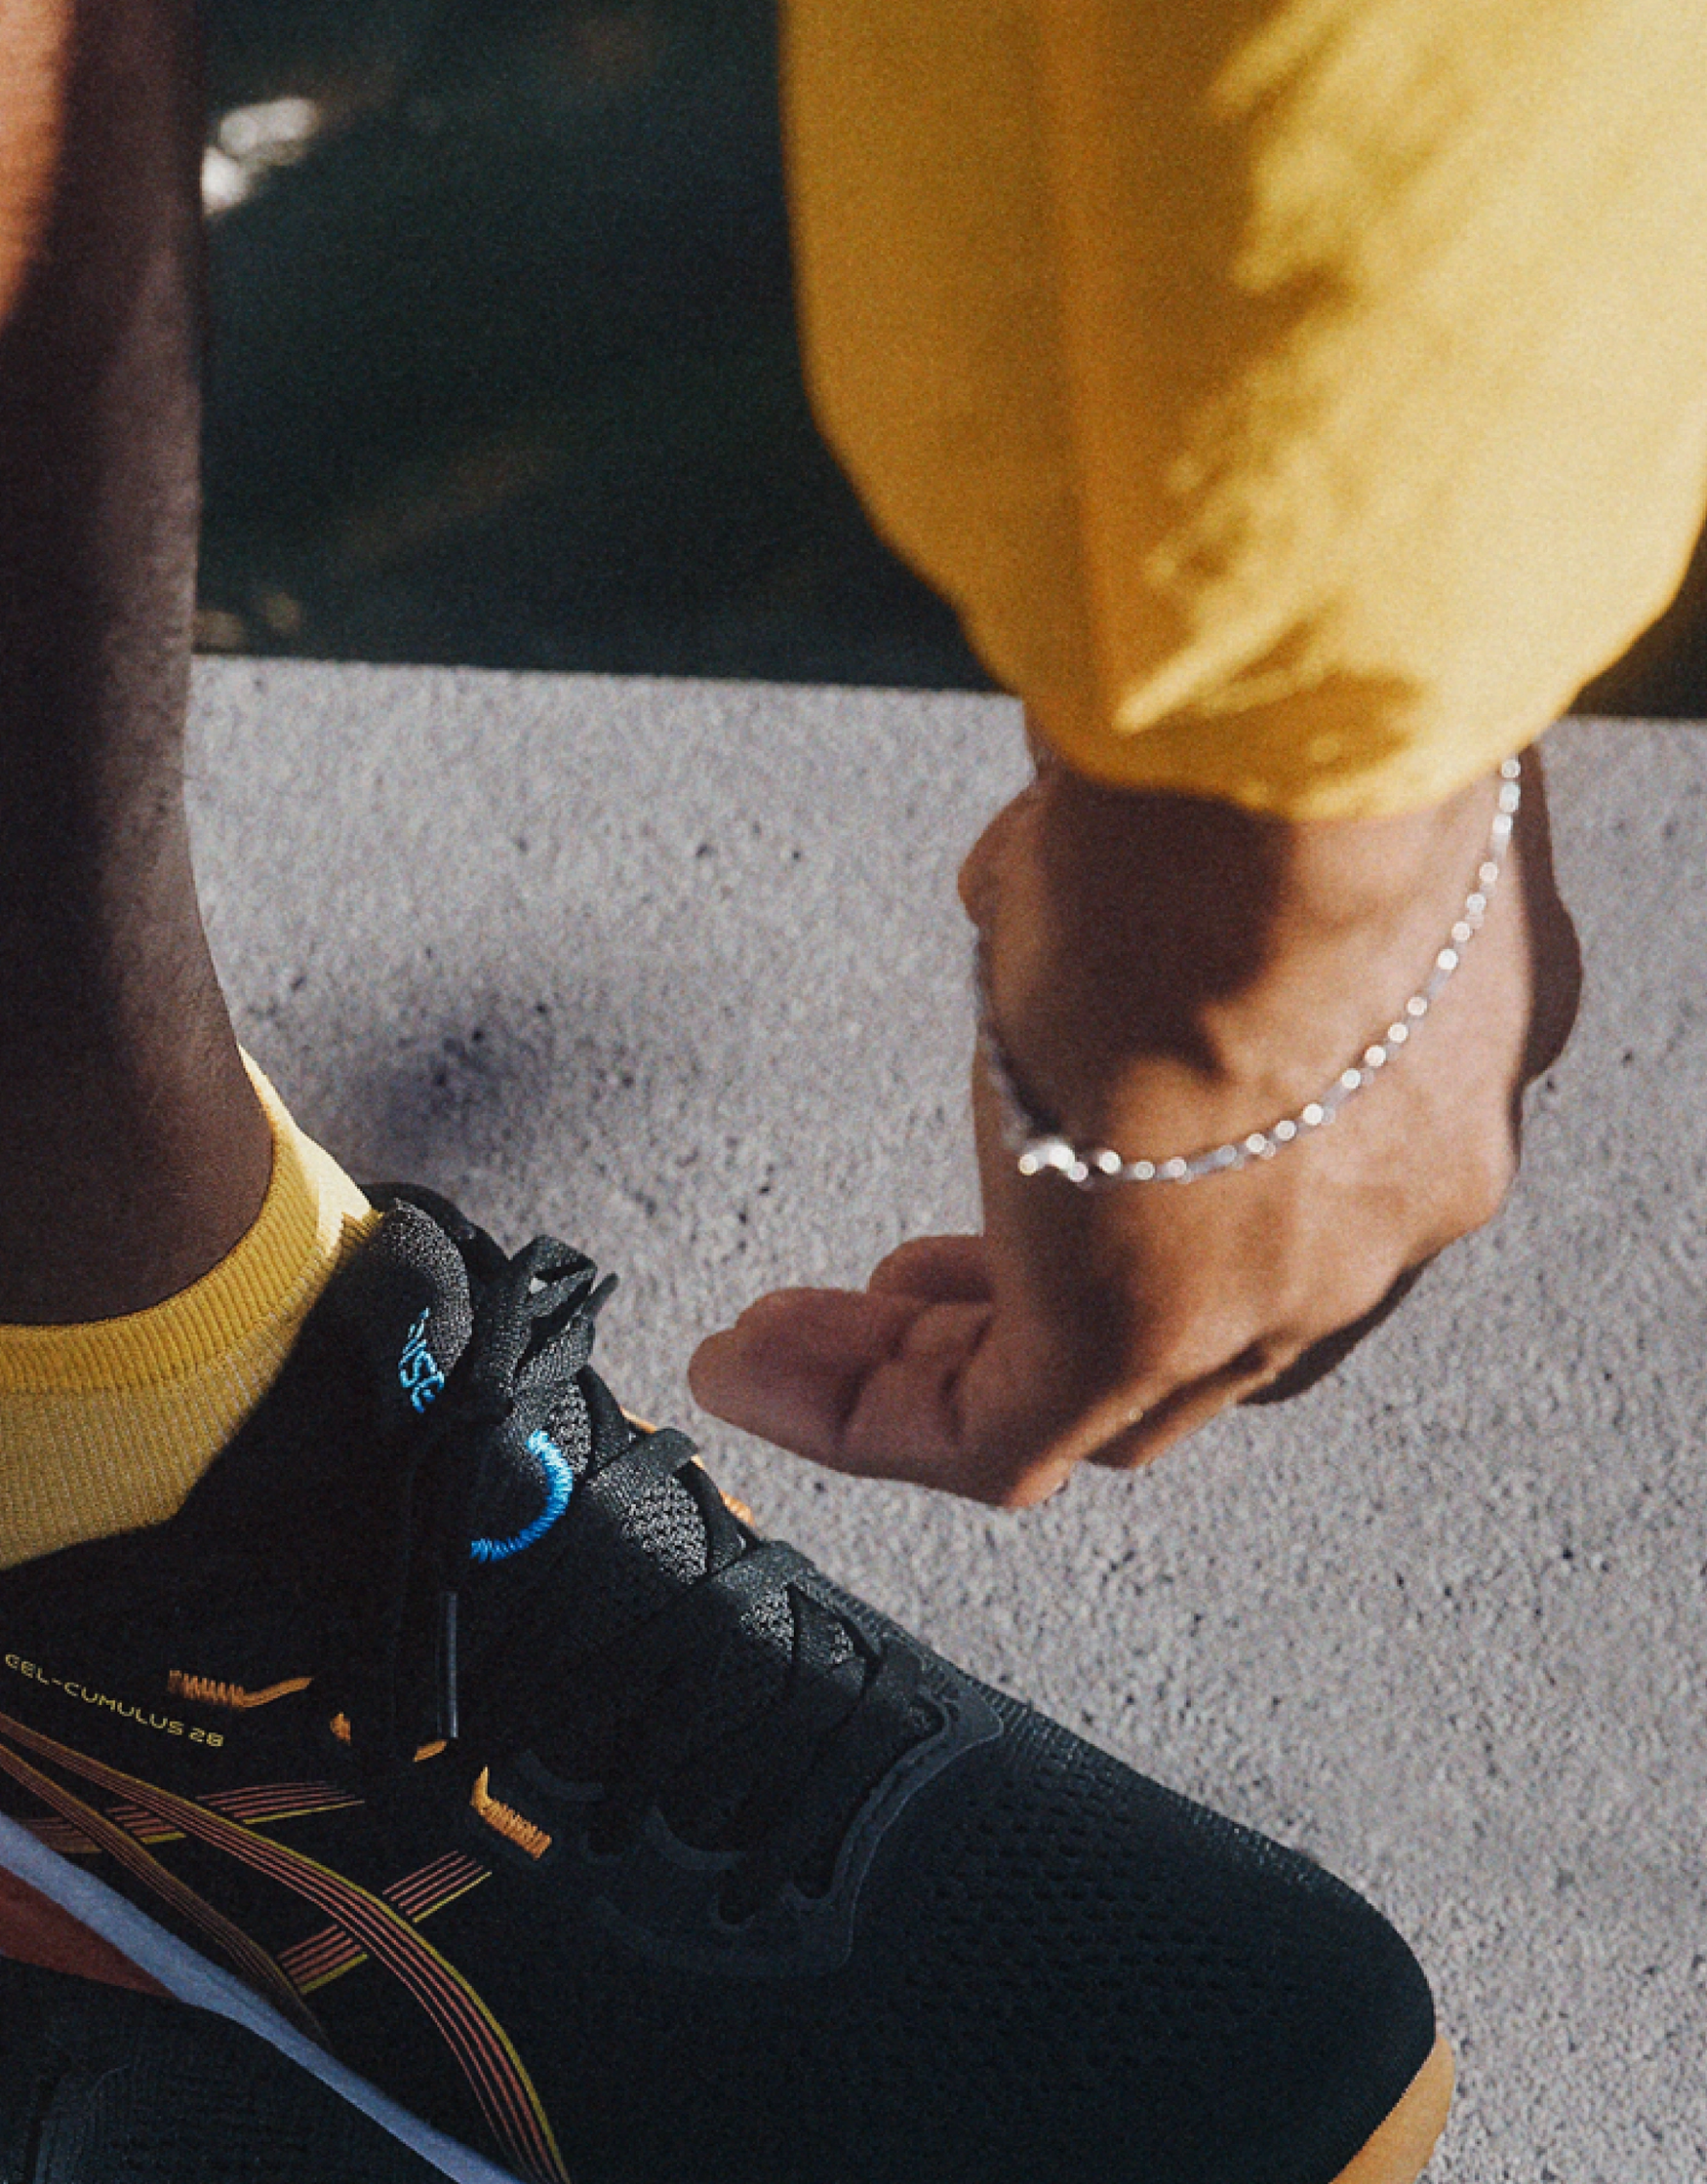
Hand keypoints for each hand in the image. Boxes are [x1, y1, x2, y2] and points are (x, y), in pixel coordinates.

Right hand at [687, 732, 1581, 1507]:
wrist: (1283, 796)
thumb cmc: (1272, 748)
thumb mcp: (1204, 805)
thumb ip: (1133, 858)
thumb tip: (1036, 863)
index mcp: (1432, 1053)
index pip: (1289, 1190)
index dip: (1143, 1199)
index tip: (1020, 1166)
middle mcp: (1389, 1195)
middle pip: (1202, 1330)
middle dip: (1033, 1307)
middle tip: (904, 1286)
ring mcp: (1283, 1282)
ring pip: (1101, 1400)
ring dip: (929, 1368)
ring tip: (792, 1338)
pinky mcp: (1144, 1333)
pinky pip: (988, 1435)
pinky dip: (856, 1415)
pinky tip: (751, 1369)